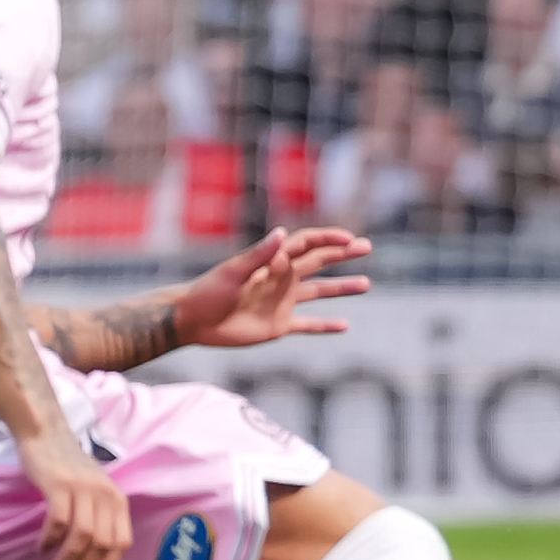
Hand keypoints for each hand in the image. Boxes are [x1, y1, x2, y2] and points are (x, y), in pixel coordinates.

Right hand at [21, 433, 132, 559]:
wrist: (47, 436)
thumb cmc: (70, 470)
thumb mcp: (96, 492)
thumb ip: (101, 519)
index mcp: (118, 500)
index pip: (122, 543)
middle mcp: (106, 495)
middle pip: (102, 545)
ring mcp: (83, 489)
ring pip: (83, 537)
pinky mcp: (59, 485)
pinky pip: (58, 522)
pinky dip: (50, 540)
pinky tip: (41, 547)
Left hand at [172, 228, 372, 349]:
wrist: (192, 322)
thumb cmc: (207, 293)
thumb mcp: (233, 272)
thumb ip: (260, 255)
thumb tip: (283, 234)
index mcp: (272, 263)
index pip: (306, 245)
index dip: (328, 240)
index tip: (349, 239)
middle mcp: (281, 280)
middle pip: (318, 263)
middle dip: (342, 254)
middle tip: (366, 247)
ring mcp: (282, 303)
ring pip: (319, 292)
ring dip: (341, 288)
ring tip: (365, 284)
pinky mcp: (278, 325)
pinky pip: (308, 325)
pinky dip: (325, 325)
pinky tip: (344, 326)